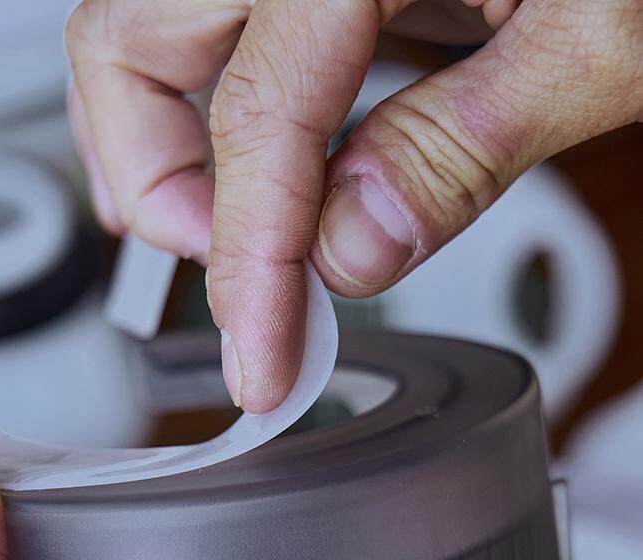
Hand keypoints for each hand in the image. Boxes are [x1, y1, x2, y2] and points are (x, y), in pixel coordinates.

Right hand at [67, 0, 641, 411]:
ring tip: (240, 233)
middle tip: (237, 276)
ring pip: (143, 41)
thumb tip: (349, 249)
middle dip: (158, 191)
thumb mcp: (604, 34)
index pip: (254, 119)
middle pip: (126, 51)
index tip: (259, 363)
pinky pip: (206, 37)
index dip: (246, 265)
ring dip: (164, 153)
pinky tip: (268, 171)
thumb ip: (465, 144)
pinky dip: (207, 115)